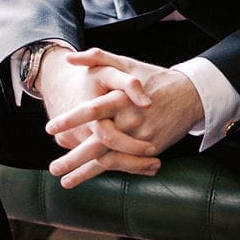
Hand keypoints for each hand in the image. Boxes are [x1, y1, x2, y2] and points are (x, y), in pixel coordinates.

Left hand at [42, 48, 203, 188]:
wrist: (189, 94)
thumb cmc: (152, 77)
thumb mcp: (126, 63)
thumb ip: (97, 58)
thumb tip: (69, 58)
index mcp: (122, 98)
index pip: (92, 110)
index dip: (70, 120)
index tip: (50, 129)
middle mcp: (130, 120)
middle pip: (98, 143)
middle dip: (74, 158)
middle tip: (54, 168)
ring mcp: (141, 138)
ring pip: (110, 159)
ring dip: (86, 172)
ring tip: (65, 181)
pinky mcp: (150, 149)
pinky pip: (126, 164)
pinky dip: (107, 172)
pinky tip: (91, 177)